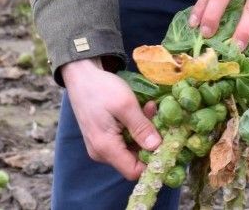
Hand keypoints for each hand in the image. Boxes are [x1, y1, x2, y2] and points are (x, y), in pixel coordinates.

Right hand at [61, 58, 160, 179]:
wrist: (81, 76)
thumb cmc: (101, 88)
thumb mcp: (125, 105)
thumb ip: (141, 127)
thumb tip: (157, 147)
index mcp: (105, 148)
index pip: (133, 171)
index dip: (153, 162)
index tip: (167, 144)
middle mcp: (102, 153)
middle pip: (134, 160)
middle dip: (150, 142)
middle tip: (158, 118)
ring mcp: (101, 146)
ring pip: (131, 149)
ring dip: (144, 133)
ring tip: (149, 109)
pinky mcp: (104, 138)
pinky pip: (124, 141)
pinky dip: (135, 129)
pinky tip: (141, 112)